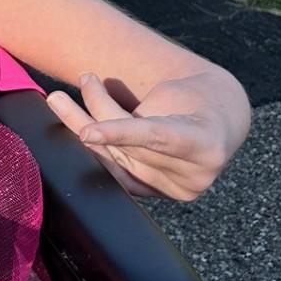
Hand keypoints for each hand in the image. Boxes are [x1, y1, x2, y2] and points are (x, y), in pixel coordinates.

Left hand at [48, 67, 251, 200]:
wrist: (220, 120)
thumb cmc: (195, 99)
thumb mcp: (170, 94)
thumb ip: (133, 112)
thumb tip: (84, 124)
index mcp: (205, 146)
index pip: (154, 137)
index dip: (118, 134)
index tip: (86, 132)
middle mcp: (193, 176)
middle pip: (130, 146)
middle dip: (97, 111)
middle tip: (72, 86)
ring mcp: (176, 190)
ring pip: (117, 160)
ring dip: (83, 130)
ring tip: (60, 102)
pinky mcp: (160, 195)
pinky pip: (119, 173)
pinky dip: (97, 149)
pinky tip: (77, 127)